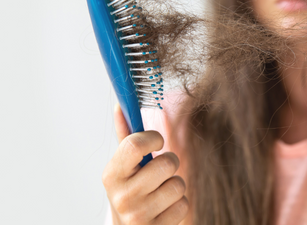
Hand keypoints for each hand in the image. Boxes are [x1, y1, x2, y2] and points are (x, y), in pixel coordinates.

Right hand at [102, 104, 188, 223]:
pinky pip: (183, 205)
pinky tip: (165, 207)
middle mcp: (122, 196)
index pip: (134, 145)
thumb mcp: (123, 166)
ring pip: (178, 184)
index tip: (157, 141)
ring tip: (162, 189)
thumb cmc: (130, 189)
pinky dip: (178, 204)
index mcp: (111, 174)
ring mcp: (138, 215)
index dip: (152, 138)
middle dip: (170, 162)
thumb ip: (126, 136)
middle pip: (166, 163)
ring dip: (175, 184)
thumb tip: (121, 105)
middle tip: (161, 169)